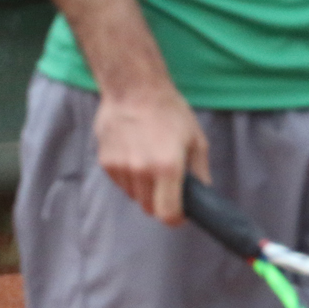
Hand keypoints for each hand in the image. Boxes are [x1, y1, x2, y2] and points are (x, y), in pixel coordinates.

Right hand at [93, 84, 207, 225]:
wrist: (134, 90)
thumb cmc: (171, 113)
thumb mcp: (196, 141)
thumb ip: (199, 173)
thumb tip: (202, 196)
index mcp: (168, 168)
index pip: (167, 214)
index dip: (176, 218)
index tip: (181, 212)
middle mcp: (141, 171)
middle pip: (150, 209)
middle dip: (162, 203)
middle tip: (170, 184)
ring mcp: (120, 168)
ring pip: (135, 197)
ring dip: (146, 190)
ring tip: (152, 163)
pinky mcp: (105, 163)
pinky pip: (122, 184)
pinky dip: (131, 179)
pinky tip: (137, 155)